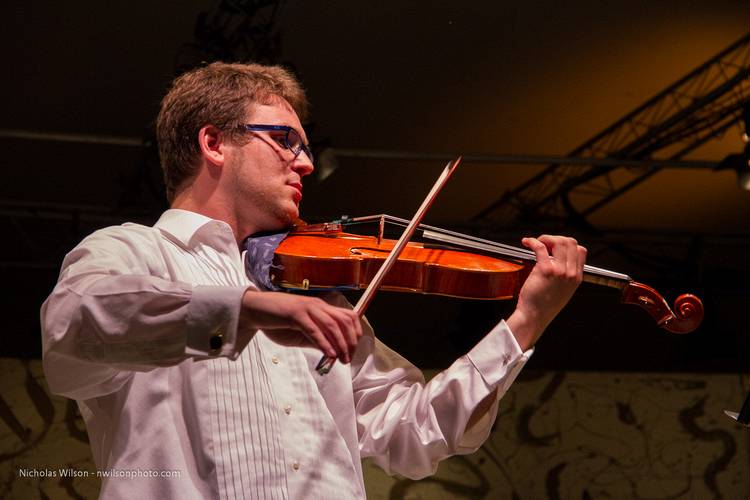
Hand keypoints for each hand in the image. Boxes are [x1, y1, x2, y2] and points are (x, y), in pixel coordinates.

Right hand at [239, 290, 362, 363]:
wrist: (254, 310)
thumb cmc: (277, 321)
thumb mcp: (301, 333)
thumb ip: (316, 340)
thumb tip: (332, 352)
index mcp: (321, 307)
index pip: (349, 316)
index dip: (355, 334)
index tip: (353, 350)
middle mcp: (318, 305)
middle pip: (344, 321)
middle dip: (350, 342)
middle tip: (348, 359)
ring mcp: (307, 308)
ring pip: (332, 325)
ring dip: (340, 344)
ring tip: (341, 359)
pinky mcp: (295, 313)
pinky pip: (314, 329)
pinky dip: (324, 342)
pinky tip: (329, 354)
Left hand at [506, 235, 585, 349]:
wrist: (535, 317)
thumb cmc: (544, 305)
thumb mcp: (564, 291)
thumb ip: (566, 276)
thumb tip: (558, 260)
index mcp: (577, 277)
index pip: (580, 250)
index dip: (567, 244)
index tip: (554, 247)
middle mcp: (571, 273)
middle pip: (570, 242)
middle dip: (556, 238)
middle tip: (544, 244)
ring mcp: (559, 271)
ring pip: (559, 242)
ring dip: (546, 238)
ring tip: (537, 242)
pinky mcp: (544, 270)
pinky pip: (540, 247)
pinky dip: (532, 241)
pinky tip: (527, 242)